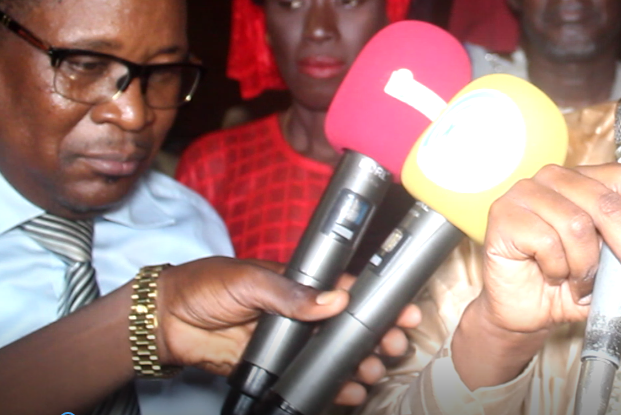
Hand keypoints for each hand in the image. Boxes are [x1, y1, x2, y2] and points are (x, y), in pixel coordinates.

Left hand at [154, 257, 420, 405]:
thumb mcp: (249, 280)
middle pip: (349, 326)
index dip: (377, 299)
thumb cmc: (204, 286)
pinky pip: (310, 379)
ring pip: (335, 355)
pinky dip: (333, 387)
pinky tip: (350, 392)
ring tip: (374, 372)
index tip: (403, 309)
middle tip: (394, 346)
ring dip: (359, 364)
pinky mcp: (275, 368)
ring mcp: (290, 342)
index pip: (347, 289)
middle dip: (377, 336)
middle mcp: (300, 313)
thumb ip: (291, 293)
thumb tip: (335, 300)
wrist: (165, 322)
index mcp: (299, 283)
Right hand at [453, 163, 620, 388]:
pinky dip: (559, 270)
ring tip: (582, 284)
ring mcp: (528, 192)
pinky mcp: (505, 215)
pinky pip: (546, 241)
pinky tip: (554, 276)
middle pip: (608, 204)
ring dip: (587, 267)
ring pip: (577, 225)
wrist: (525, 312)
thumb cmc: (570, 284)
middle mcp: (557, 178)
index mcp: (587, 179)